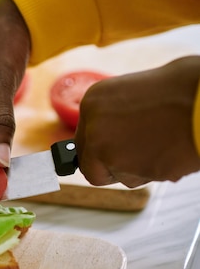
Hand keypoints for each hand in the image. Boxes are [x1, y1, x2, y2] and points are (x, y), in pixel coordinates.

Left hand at [75, 55, 199, 186]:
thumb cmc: (185, 89)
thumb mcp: (137, 91)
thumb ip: (117, 112)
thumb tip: (115, 129)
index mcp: (94, 101)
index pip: (83, 139)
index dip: (99, 148)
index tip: (112, 150)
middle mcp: (93, 127)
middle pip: (90, 164)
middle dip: (110, 166)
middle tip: (135, 155)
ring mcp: (108, 150)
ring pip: (115, 176)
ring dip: (135, 169)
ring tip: (160, 145)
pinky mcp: (128, 170)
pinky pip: (137, 179)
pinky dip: (153, 172)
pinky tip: (168, 152)